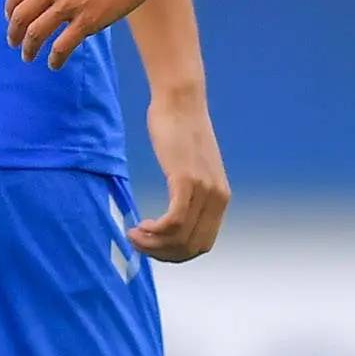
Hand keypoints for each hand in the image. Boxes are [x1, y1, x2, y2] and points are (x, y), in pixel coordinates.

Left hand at [7, 0, 171, 69]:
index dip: (11, 8)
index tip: (12, 18)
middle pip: (21, 15)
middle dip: (14, 32)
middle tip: (14, 42)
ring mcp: (70, 3)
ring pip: (36, 33)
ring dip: (28, 48)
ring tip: (28, 56)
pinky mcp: (88, 21)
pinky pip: (62, 47)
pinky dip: (54, 58)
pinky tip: (54, 64)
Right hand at [129, 83, 231, 261]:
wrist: (181, 101)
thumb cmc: (179, 131)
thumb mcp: (191, 168)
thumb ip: (190, 191)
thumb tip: (176, 216)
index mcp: (221, 198)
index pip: (202, 245)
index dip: (175, 254)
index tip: (152, 246)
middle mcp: (217, 197)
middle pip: (191, 247)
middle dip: (162, 254)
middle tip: (138, 242)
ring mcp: (204, 189)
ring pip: (180, 238)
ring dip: (153, 244)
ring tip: (134, 234)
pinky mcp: (186, 180)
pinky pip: (174, 221)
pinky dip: (155, 231)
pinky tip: (140, 224)